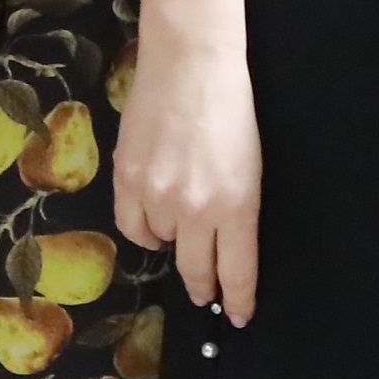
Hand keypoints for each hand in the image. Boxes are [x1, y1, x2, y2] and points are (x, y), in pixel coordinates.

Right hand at [114, 32, 263, 322]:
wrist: (191, 63)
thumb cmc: (233, 107)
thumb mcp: (251, 165)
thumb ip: (237, 209)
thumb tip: (224, 243)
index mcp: (237, 204)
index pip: (237, 271)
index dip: (239, 298)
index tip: (240, 315)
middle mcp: (196, 208)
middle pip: (198, 269)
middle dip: (206, 288)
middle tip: (207, 295)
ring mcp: (157, 196)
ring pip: (164, 243)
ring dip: (175, 240)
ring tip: (182, 222)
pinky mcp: (127, 180)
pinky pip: (133, 226)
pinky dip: (145, 228)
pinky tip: (154, 220)